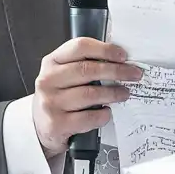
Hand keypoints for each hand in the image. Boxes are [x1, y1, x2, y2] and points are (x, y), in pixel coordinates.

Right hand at [32, 38, 142, 157]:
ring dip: (113, 93)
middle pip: (87, 70)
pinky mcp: (56, 124)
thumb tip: (120, 62)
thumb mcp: (64, 75)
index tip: (122, 55)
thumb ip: (84, 65)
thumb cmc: (59, 97)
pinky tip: (107, 112)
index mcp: (51, 62)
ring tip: (124, 93)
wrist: (41, 126)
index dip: (104, 49)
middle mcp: (48, 80)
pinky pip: (88, 117)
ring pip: (90, 94)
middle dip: (116, 71)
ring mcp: (50, 102)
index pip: (80, 47)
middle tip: (133, 74)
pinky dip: (103, 115)